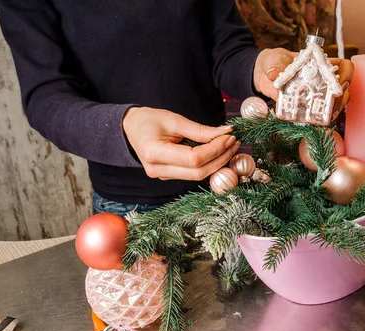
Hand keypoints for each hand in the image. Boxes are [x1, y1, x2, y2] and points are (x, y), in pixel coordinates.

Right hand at [123, 107, 240, 180]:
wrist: (130, 128)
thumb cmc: (149, 120)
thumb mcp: (174, 120)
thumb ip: (199, 130)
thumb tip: (226, 132)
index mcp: (154, 153)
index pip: (194, 159)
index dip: (215, 149)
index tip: (229, 136)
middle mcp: (157, 170)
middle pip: (198, 172)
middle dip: (220, 158)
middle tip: (234, 142)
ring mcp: (162, 176)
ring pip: (197, 176)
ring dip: (217, 162)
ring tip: (229, 146)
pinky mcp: (168, 176)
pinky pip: (192, 174)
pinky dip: (208, 164)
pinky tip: (218, 153)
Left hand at [253, 48, 353, 117]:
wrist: (263, 74)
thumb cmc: (275, 61)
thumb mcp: (275, 59)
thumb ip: (276, 65)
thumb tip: (273, 74)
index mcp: (320, 64)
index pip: (344, 67)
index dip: (347, 74)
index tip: (340, 83)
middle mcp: (323, 79)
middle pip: (344, 88)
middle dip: (341, 97)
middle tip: (333, 103)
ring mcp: (317, 94)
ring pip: (335, 102)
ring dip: (334, 109)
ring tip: (329, 115)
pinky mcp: (307, 106)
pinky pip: (319, 113)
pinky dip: (320, 118)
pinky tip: (318, 122)